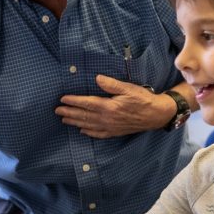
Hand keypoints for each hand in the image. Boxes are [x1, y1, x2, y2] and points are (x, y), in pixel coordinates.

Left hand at [55, 75, 175, 137]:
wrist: (156, 115)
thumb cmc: (143, 99)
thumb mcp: (129, 88)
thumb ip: (112, 84)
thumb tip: (97, 79)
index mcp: (109, 107)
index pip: (86, 103)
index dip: (73, 101)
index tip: (62, 99)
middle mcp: (107, 119)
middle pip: (84, 116)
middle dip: (69, 112)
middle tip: (57, 111)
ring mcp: (110, 127)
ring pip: (88, 125)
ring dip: (75, 122)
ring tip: (64, 119)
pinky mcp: (115, 132)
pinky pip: (98, 134)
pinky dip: (88, 132)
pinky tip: (82, 131)